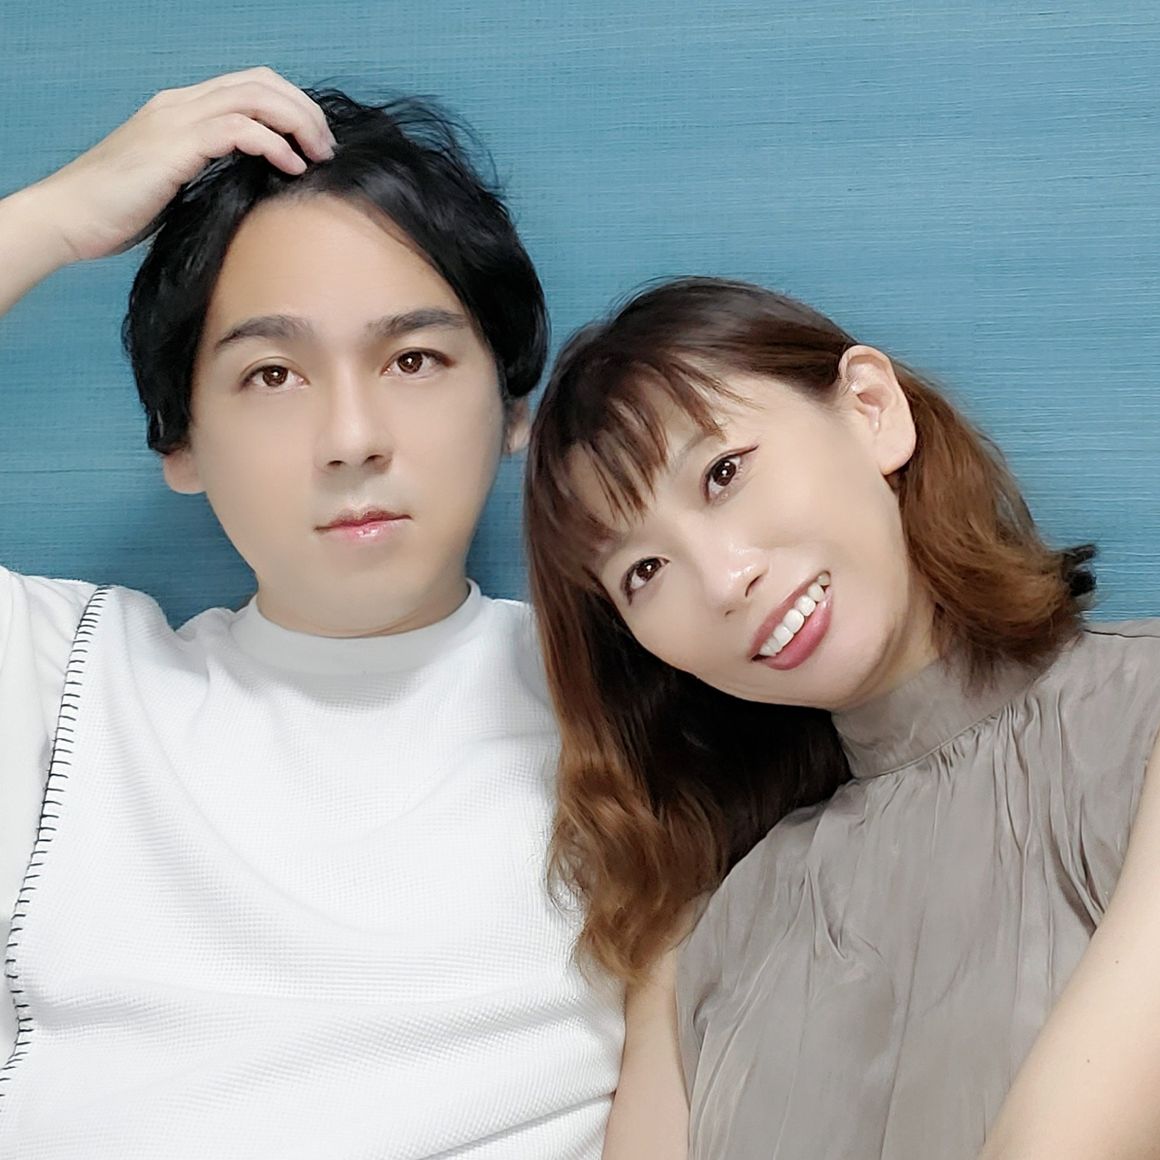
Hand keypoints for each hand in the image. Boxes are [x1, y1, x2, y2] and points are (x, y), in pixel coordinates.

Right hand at [30, 67, 334, 263]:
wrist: (70, 218)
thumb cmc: (119, 213)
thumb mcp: (176, 187)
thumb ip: (212, 175)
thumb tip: (257, 191)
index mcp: (181, 110)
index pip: (249, 85)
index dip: (291, 105)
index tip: (315, 142)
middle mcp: (180, 104)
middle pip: (260, 82)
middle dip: (303, 110)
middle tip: (327, 147)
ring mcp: (176, 120)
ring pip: (255, 98)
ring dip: (297, 123)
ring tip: (318, 155)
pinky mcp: (175, 146)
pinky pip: (239, 129)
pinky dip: (274, 144)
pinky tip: (291, 167)